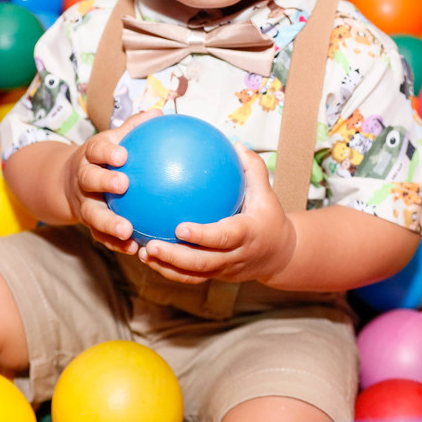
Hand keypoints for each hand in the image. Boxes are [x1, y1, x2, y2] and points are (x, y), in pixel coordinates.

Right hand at [62, 109, 162, 254]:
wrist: (68, 183)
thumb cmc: (102, 157)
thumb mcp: (113, 140)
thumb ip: (134, 128)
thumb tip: (159, 113)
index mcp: (90, 156)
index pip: (96, 150)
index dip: (107, 151)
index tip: (121, 154)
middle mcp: (83, 179)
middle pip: (89, 179)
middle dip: (103, 182)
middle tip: (123, 185)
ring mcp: (83, 203)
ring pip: (92, 213)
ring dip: (108, 223)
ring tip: (127, 230)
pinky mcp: (88, 224)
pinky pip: (100, 236)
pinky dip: (115, 243)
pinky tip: (134, 249)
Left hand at [137, 142, 296, 284]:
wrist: (279, 256)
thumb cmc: (269, 218)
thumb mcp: (267, 194)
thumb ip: (253, 169)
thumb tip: (236, 144)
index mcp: (247, 235)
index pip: (224, 238)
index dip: (202, 236)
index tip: (180, 228)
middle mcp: (234, 256)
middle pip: (203, 263)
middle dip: (175, 257)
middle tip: (151, 245)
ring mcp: (223, 269)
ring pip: (193, 274)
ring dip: (166, 267)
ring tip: (142, 253)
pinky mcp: (214, 275)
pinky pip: (189, 277)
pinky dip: (168, 269)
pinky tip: (147, 256)